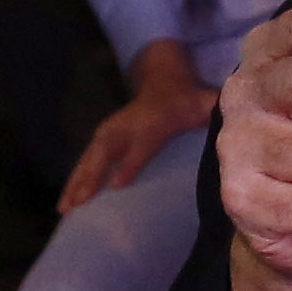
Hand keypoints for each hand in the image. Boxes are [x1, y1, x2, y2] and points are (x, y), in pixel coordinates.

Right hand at [63, 43, 214, 211]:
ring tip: (64, 209)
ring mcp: (109, 133)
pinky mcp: (102, 140)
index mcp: (150, 122)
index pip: (139, 144)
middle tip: (78, 202)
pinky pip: (85, 163)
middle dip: (90, 177)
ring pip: (88, 160)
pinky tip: (67, 203)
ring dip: (75, 184)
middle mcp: (124, 127)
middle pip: (104, 153)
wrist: (164, 82)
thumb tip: (227, 119)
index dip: (130, 163)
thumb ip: (212, 111)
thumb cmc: (186, 101)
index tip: (117, 185)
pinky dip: (75, 182)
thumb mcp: (201, 105)